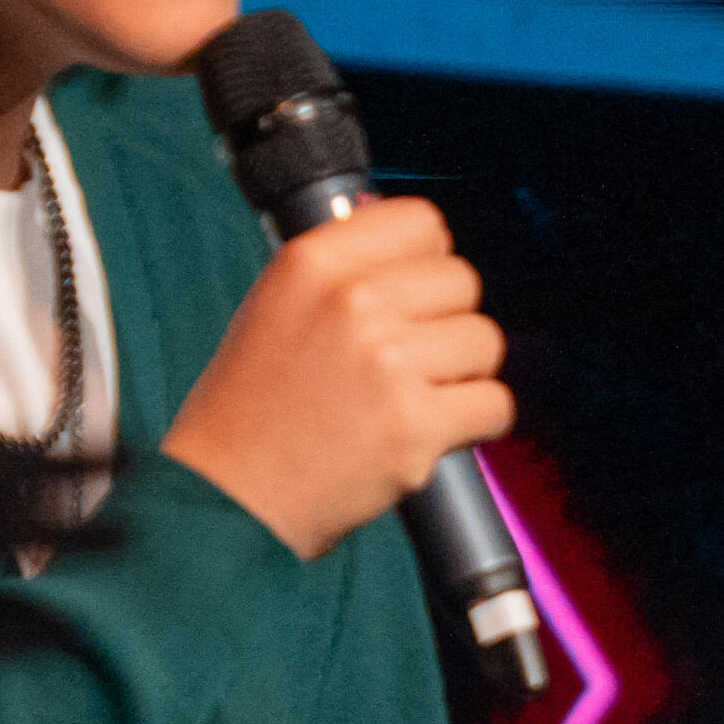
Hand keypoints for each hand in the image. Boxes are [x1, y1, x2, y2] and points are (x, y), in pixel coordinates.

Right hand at [163, 199, 513, 559]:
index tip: (410, 296)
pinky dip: (474, 424)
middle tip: (403, 365)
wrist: (228, 501)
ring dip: (460, 376)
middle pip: (461, 282)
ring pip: (484, 343)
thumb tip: (417, 236)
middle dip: (443, 324)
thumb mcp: (275, 309)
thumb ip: (343, 270)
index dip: (424, 261)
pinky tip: (430, 434)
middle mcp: (352, 301)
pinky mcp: (416, 423)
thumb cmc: (247, 414)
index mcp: (312, 263)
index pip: (421, 222)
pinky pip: (494, 405)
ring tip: (409, 403)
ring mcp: (387, 362)